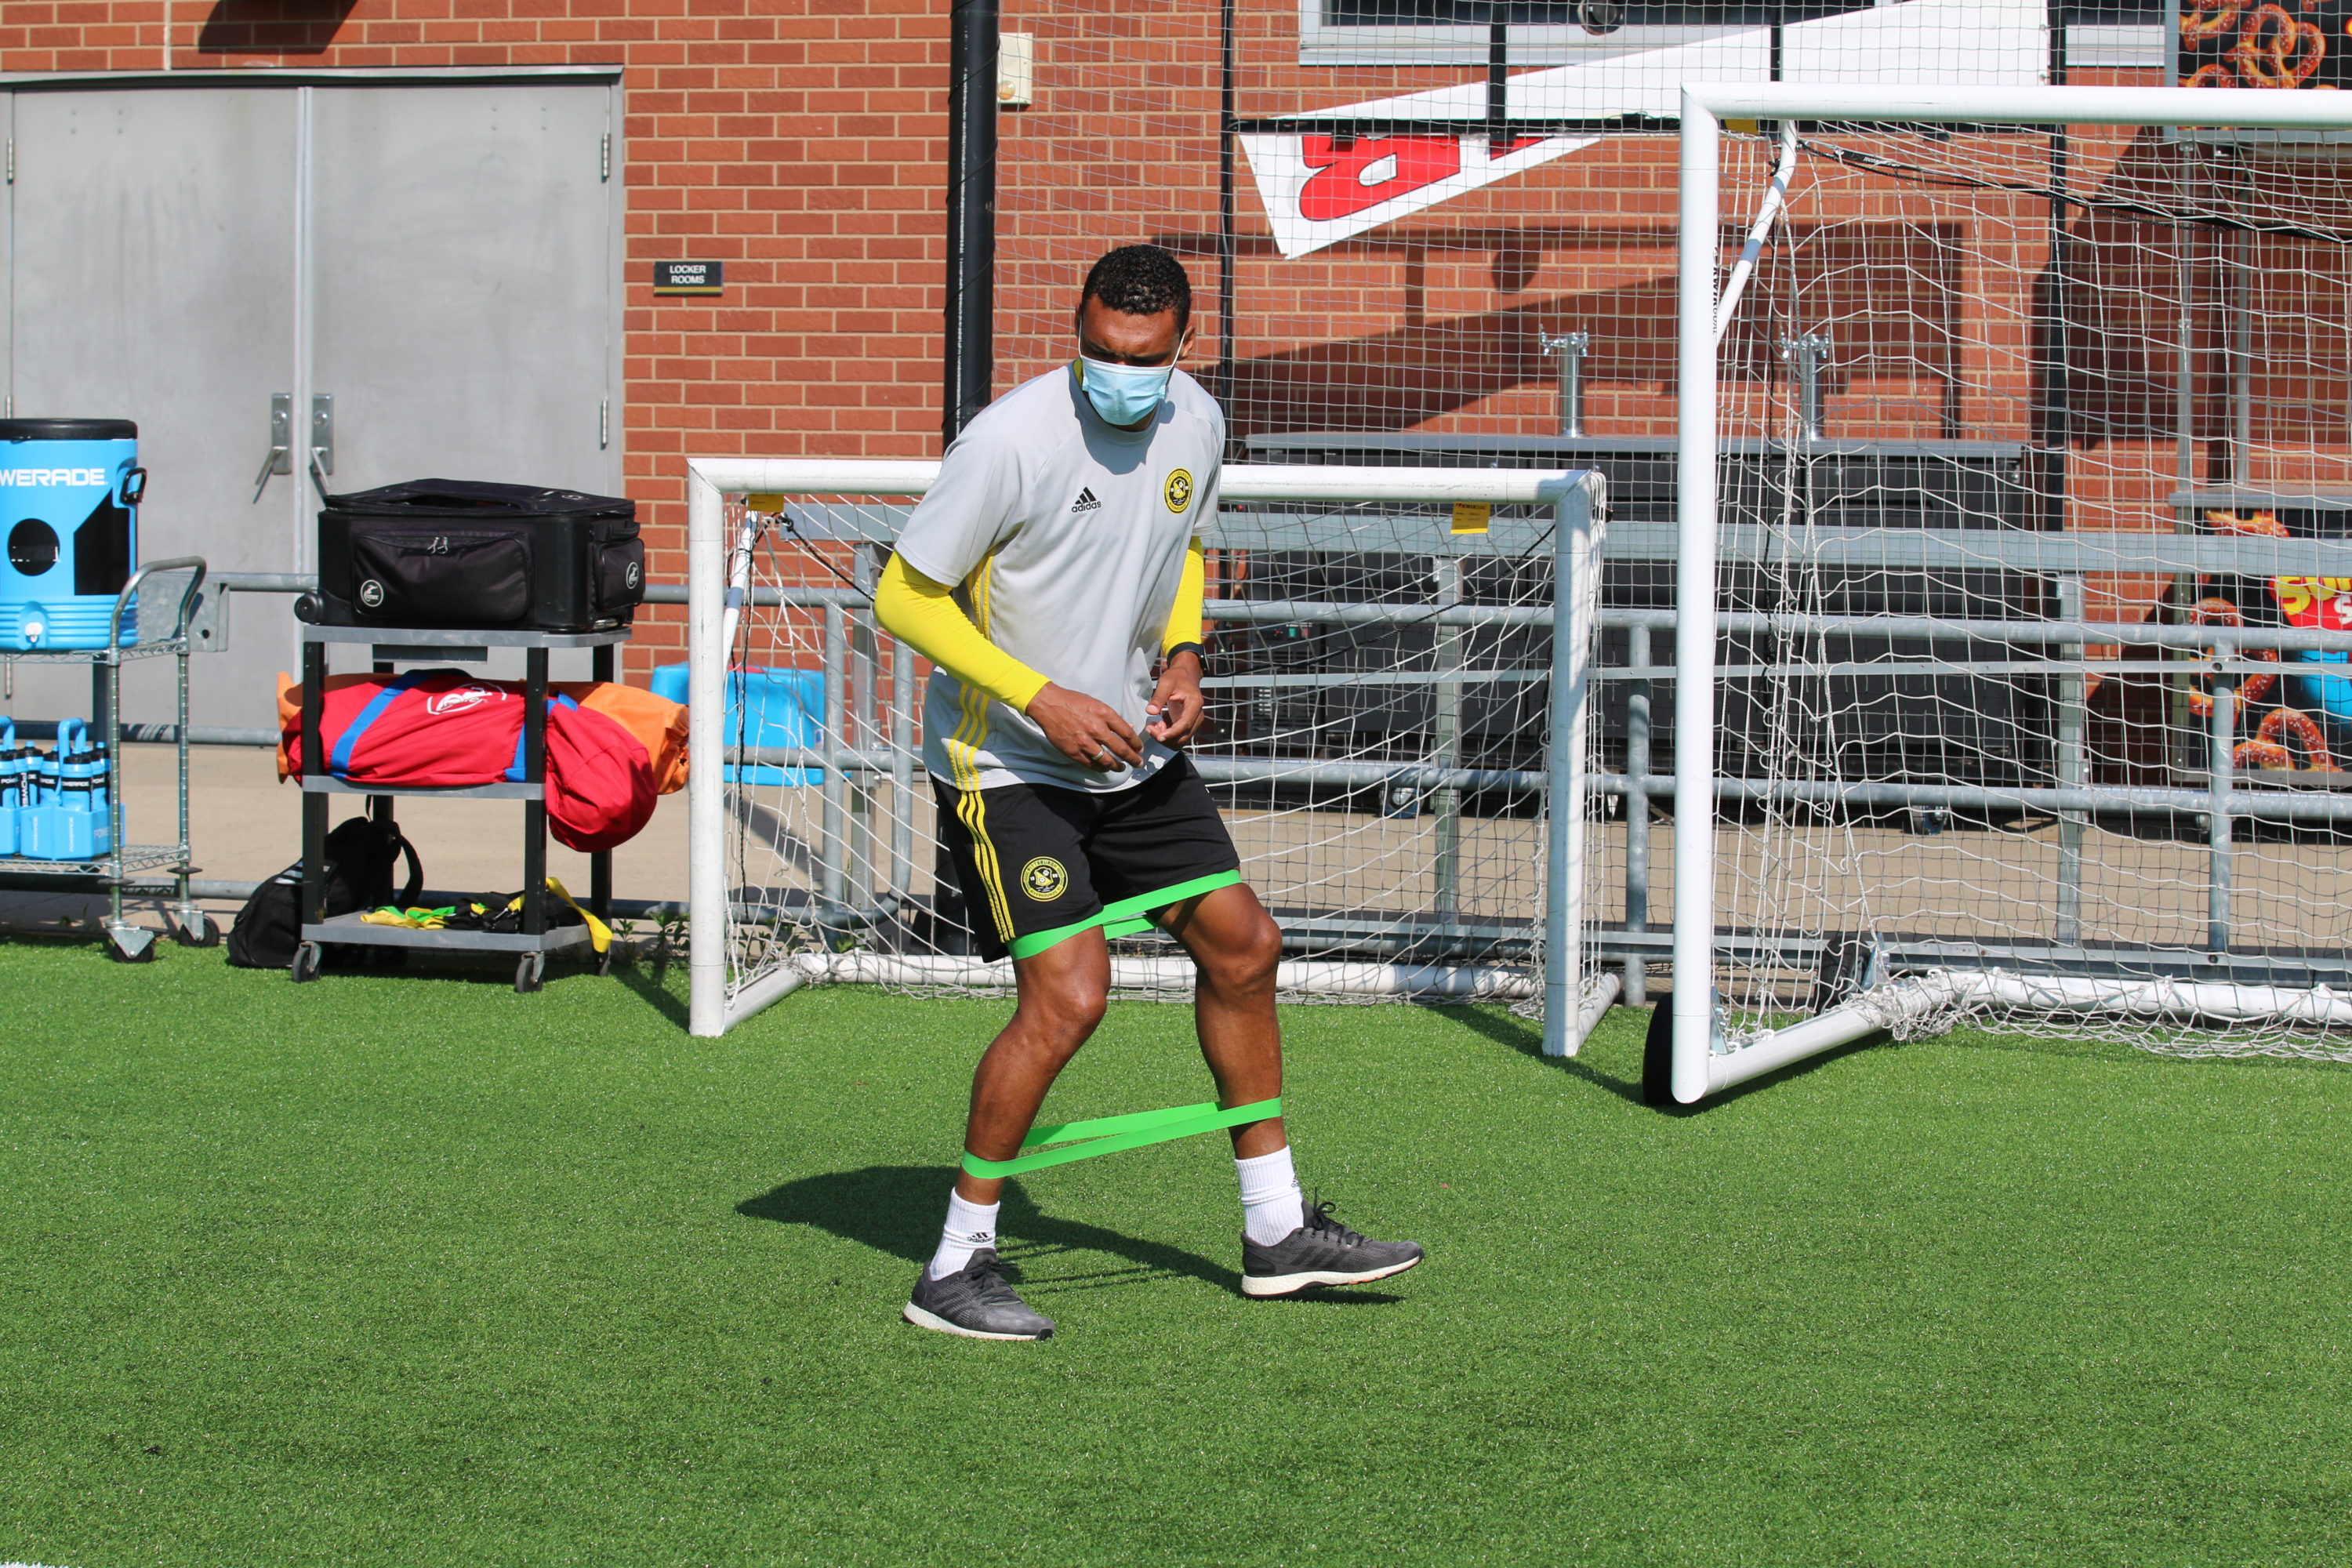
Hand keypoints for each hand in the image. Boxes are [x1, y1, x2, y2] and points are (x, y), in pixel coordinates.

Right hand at [1026, 683, 1143, 771]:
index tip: (1139, 749)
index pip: (1127, 733)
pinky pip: (1091, 765)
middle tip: (1137, 763)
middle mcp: (1096, 729)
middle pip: (1121, 750)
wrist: (1049, 705)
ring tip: (1122, 767)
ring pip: (1107, 761)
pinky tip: (1105, 767)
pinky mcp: (1074, 751)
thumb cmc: (1073, 702)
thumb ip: (1113, 718)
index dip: (1136, 744)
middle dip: (1132, 759)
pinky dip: (1101, 768)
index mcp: (1104, 714)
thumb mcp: (1097, 704)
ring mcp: (1084, 742)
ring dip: (1117, 766)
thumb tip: (1129, 728)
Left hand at [1146, 649, 1206, 747]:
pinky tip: (1159, 725)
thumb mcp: (1165, 683)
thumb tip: (1150, 712)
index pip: (1186, 724)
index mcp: (1195, 704)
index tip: (1159, 736)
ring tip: (1154, 725)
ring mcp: (1194, 722)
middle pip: (1183, 736)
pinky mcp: (1188, 725)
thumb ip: (1158, 697)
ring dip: (1165, 738)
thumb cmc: (1177, 677)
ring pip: (1181, 740)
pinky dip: (1167, 736)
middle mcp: (1197, 716)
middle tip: (1150, 727)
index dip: (1172, 733)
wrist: (1185, 676)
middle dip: (1166, 737)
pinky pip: (1178, 737)